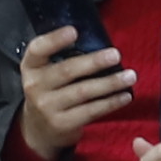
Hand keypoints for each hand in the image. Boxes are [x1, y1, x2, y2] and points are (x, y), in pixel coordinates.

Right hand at [10, 28, 137, 156]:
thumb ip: (62, 58)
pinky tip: (125, 96)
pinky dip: (110, 102)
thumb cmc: (50, 91)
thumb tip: (100, 45)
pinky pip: (91, 111)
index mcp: (31, 66)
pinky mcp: (62, 124)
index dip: (54, 39)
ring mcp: (47, 107)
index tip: (74, 31)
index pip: (38, 49)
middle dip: (94, 62)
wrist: (39, 129)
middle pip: (67, 71)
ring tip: (129, 76)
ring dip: (110, 83)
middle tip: (116, 55)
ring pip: (83, 92)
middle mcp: (35, 86)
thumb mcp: (46, 72)